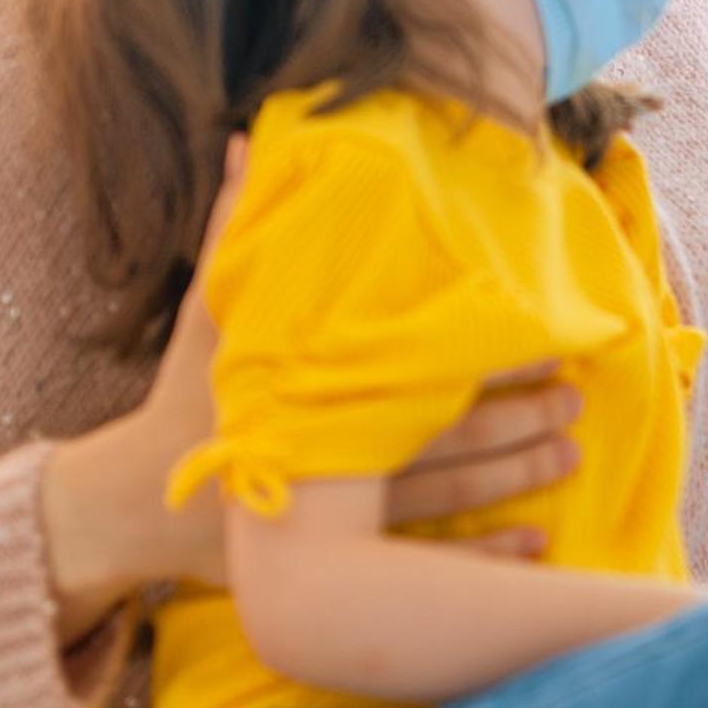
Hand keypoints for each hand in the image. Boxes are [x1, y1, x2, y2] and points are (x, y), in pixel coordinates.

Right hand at [43, 142, 571, 616]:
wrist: (127, 506)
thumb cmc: (181, 398)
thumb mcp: (208, 314)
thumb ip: (232, 226)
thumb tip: (242, 138)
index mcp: (314, 396)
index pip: (416, 374)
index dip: (484, 359)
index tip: (543, 338)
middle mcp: (335, 461)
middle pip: (446, 440)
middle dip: (519, 418)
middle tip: (580, 396)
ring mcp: (339, 522)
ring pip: (447, 498)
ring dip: (516, 477)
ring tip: (573, 452)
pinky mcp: (338, 569)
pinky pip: (426, 569)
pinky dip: (484, 558)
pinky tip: (535, 540)